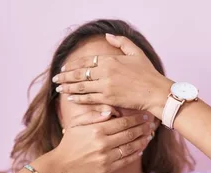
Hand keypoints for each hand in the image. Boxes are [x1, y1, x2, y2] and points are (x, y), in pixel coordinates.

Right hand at [48, 106, 153, 172]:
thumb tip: (110, 110)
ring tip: (148, 136)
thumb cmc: (70, 140)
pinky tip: (141, 149)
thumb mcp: (77, 123)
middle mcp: (102, 143)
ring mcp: (105, 157)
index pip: (122, 122)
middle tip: (150, 124)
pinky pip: (126, 160)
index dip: (135, 118)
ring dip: (141, 141)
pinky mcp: (107, 168)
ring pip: (130, 147)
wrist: (63, 163)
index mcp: (96, 130)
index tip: (144, 115)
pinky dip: (135, 154)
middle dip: (142, 128)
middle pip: (129, 134)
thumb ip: (94, 115)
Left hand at [51, 33, 172, 117]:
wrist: (155, 91)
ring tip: (58, 88)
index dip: (73, 65)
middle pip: (79, 73)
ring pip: (81, 86)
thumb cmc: (148, 73)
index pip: (86, 61)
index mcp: (110, 60)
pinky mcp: (108, 99)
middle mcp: (105, 72)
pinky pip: (89, 98)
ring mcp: (106, 86)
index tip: (64, 67)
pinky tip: (70, 97)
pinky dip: (78, 98)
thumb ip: (121, 42)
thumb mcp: (136, 52)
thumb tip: (107, 35)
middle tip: (55, 78)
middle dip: (65, 76)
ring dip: (68, 87)